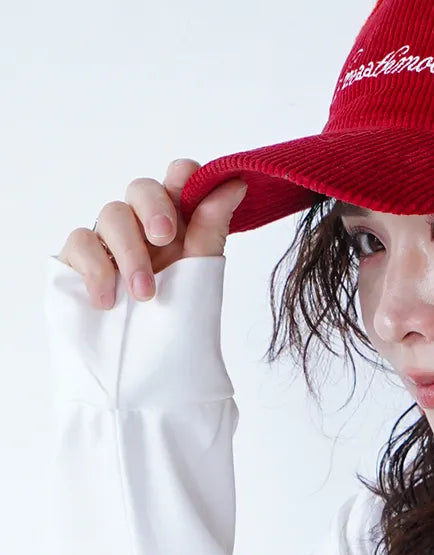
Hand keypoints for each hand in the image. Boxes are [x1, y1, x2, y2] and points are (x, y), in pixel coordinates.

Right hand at [56, 158, 247, 309]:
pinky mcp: (76, 261)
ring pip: (111, 214)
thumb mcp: (199, 274)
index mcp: (178, 225)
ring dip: (131, 253)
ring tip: (144, 295)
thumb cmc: (174, 327)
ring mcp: (108, 242)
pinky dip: (97, 268)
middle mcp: (141, 227)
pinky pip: (80, 241)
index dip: (184, 177)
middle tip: (164, 239)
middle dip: (154, 208)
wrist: (142, 377)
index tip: (192, 189)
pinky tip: (109, 301)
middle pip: (141, 189)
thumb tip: (235, 182)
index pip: (178, 180)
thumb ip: (211, 227)